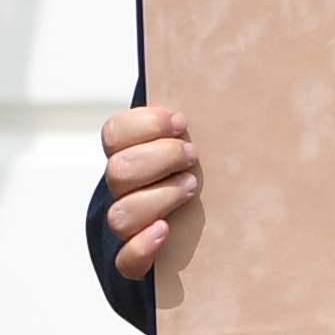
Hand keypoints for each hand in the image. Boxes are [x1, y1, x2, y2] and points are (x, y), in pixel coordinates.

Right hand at [102, 103, 200, 281]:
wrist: (193, 240)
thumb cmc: (203, 176)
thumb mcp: (197, 144)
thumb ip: (196, 121)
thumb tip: (219, 71)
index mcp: (129, 156)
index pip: (114, 133)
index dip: (145, 125)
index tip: (182, 123)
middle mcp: (123, 191)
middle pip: (119, 171)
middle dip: (159, 160)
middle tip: (193, 157)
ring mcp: (128, 227)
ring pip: (121, 214)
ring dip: (158, 198)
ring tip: (190, 189)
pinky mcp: (135, 262)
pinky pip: (126, 260)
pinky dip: (142, 246)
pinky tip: (164, 232)